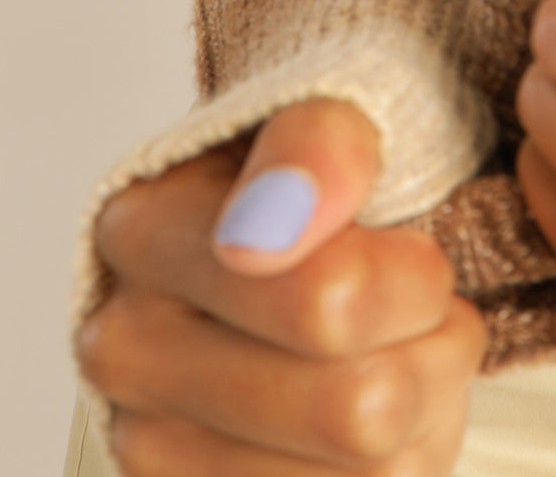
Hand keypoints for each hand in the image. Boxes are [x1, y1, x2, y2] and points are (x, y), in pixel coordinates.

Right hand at [75, 98, 485, 474]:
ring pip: (372, 471)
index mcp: (142, 232)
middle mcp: (126, 351)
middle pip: (360, 406)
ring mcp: (155, 446)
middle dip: (429, 343)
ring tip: (396, 342)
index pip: (328, 301)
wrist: (308, 235)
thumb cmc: (325, 179)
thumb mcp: (337, 114)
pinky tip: (373, 401)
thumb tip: (266, 223)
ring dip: (424, 402)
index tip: (401, 239)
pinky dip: (406, 456)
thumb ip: (313, 144)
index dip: (412, 277)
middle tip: (415, 295)